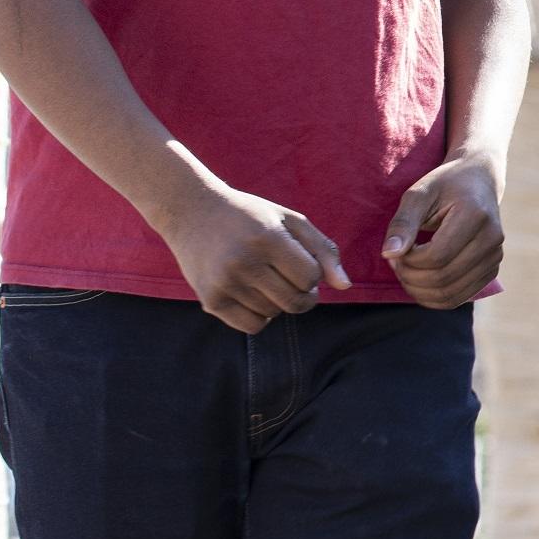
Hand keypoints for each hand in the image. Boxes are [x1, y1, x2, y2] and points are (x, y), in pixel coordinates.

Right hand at [157, 173, 349, 334]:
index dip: (313, 274)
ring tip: (266, 279)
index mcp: (269, 238)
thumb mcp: (290, 221)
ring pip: (274, 313)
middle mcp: (244, 262)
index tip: (301, 263)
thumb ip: (323, 251)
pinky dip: (261, 316)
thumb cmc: (251, 216)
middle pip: (295, 301)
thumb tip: (345, 286)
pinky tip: (254, 294)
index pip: (311, 277)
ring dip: (279, 301)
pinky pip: (252, 326)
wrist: (192, 212)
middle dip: (304, 294)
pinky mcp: (210, 299)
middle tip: (293, 279)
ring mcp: (224, 283)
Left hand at [383, 149, 503, 308]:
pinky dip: (434, 297)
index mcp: (476, 215)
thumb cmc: (445, 184)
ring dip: (419, 291)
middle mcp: (493, 239)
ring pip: (450, 294)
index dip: (408, 261)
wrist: (479, 180)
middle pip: (443, 278)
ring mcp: (495, 256)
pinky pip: (459, 298)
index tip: (395, 251)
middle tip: (396, 263)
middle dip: (410, 277)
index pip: (436, 256)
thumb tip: (388, 255)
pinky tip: (421, 281)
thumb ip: (403, 223)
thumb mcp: (419, 194)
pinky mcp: (492, 270)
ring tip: (407, 272)